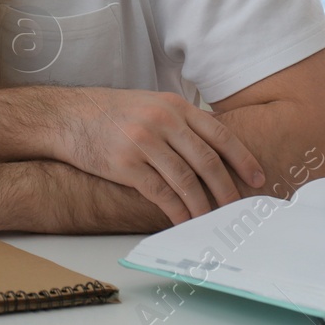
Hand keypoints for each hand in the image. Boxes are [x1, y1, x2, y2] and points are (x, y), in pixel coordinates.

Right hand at [53, 88, 263, 224]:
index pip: (219, 135)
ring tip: (212, 220)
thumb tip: (211, 149)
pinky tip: (183, 220)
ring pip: (187, 180)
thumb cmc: (109, 113)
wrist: (67, 116)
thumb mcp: (149, 104)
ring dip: (203, 205)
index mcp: (173, 106)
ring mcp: (144, 143)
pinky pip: (160, 193)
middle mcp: (162, 122)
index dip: (242, 158)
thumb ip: (178, 121)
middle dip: (227, 189)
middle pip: (207, 161)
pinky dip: (176, 210)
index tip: (258, 178)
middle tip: (238, 208)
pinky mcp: (126, 164)